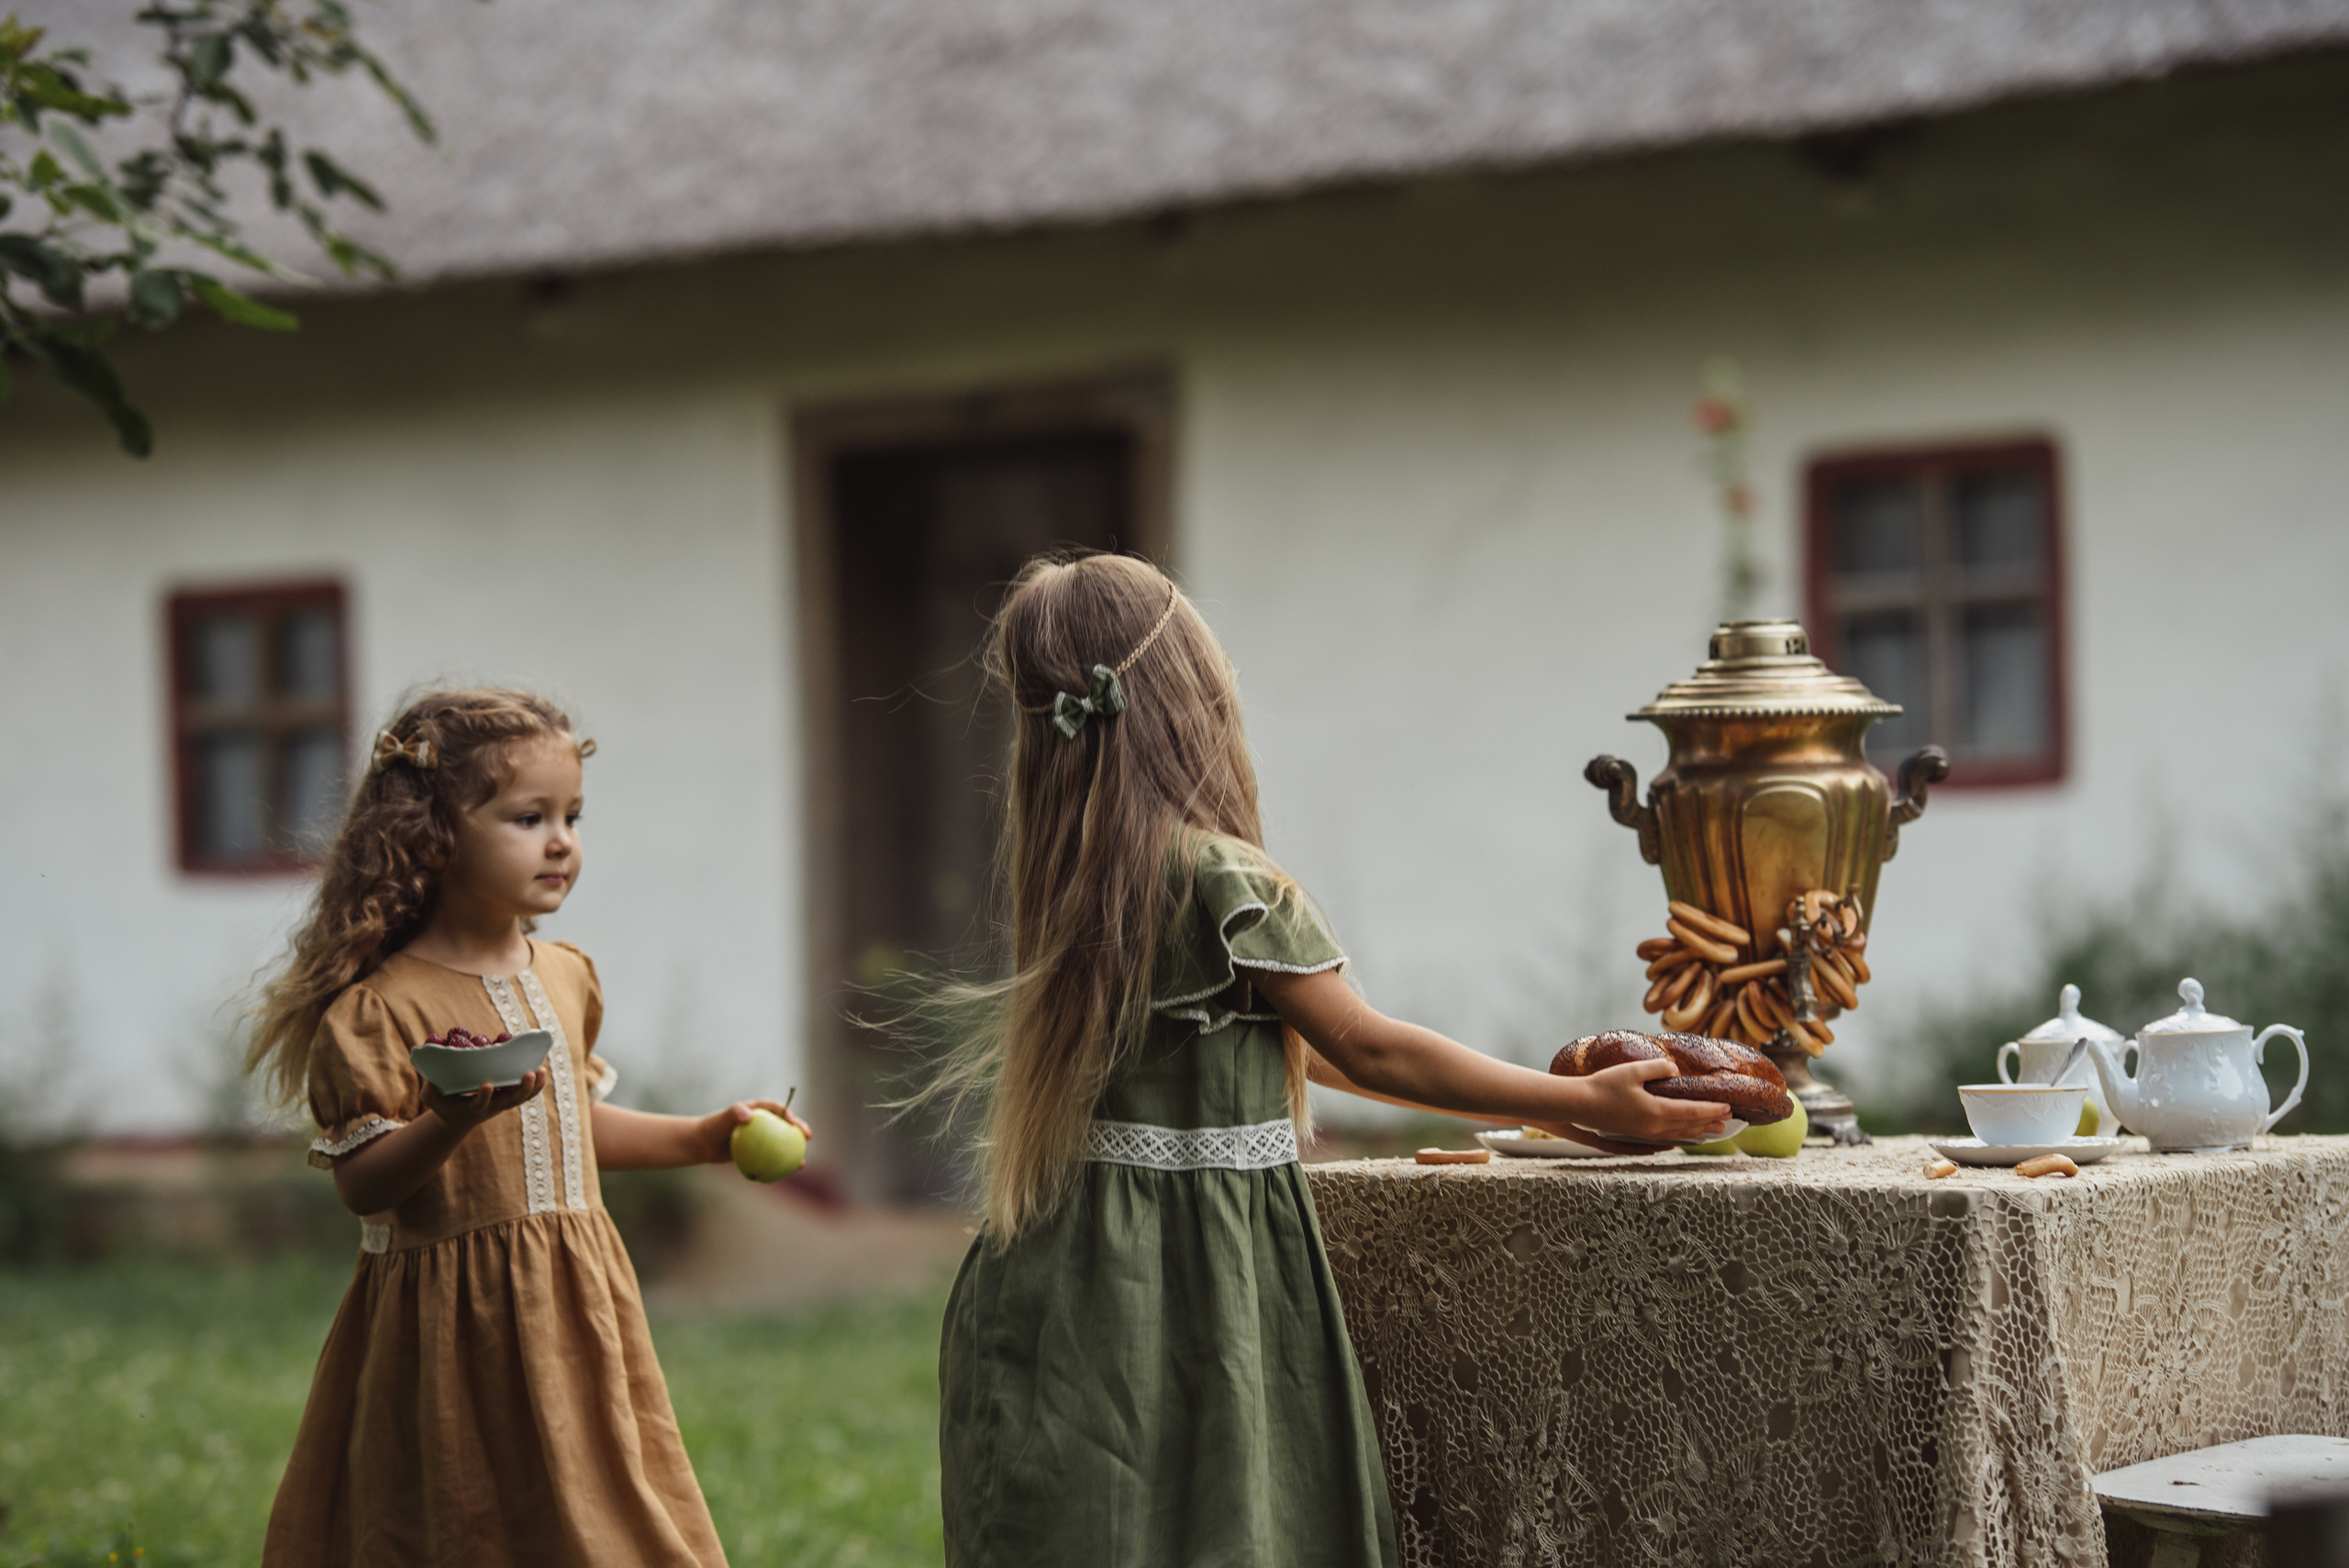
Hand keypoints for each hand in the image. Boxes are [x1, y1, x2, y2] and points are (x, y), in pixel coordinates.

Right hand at [422, 1069, 547, 1135]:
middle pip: (512, 1101)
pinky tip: (542, 1069)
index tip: (486, 1084)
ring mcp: (504, 1103)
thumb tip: (431, 1080)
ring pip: (523, 1097)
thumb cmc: (446, 1106)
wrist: (459, 1119)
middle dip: (521, 1089)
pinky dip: (536, 1084)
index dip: (485, 1096)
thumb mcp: (432, 1101)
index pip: (481, 1104)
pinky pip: (528, 1093)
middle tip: (527, 1074)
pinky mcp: (510, 1097)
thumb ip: (428, 1091)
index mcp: (474, 1108)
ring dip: (534, 1085)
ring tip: (541, 1069)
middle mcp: (493, 1107)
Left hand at [691, 1099, 815, 1164]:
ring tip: (802, 1163)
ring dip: (795, 1152)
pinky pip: (772, 1158)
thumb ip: (734, 1113)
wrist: (703, 1144)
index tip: (792, 1121)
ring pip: (783, 1143)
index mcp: (758, 1110)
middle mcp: (763, 1122)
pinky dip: (779, 1165)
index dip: (788, 1112)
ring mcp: (762, 1137)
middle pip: (786, 1125)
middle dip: (800, 1129)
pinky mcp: (759, 1151)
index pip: (776, 1108)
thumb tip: (749, 1115)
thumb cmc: (712, 1128)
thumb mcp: (721, 1120)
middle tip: (808, 1137)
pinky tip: (785, 1176)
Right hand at [1537, 1058, 1727, 1149]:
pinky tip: (1680, 1136)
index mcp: (1657, 1112)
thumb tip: (1674, 1070)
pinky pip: (1664, 1137)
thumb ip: (1657, 1068)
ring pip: (1677, 1133)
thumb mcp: (1632, 1070)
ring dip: (1696, 1131)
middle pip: (1688, 1126)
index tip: (1728, 1107)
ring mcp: (1644, 1133)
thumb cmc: (1603, 1086)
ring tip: (1710, 1131)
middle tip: (1727, 1121)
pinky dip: (1678, 1135)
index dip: (1712, 1110)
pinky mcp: (1634, 1133)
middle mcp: (1654, 1127)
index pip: (1692, 1112)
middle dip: (1709, 1122)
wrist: (1578, 1105)